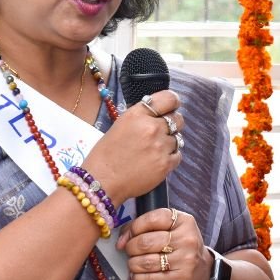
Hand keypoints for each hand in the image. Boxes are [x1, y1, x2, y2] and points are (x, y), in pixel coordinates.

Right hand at [81, 89, 184, 203]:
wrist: (102, 181)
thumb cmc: (106, 154)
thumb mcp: (121, 125)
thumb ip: (142, 117)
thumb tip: (159, 114)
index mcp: (138, 114)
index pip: (169, 98)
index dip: (173, 102)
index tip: (173, 107)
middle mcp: (151, 127)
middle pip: (178, 119)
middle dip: (172, 124)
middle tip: (162, 132)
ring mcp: (160, 146)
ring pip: (178, 139)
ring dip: (169, 143)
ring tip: (153, 150)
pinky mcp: (165, 164)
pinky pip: (178, 155)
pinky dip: (170, 158)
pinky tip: (156, 161)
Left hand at [116, 207, 211, 279]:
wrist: (201, 271)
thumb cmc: (180, 246)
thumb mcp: (170, 228)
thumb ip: (145, 226)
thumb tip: (121, 240)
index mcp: (184, 221)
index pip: (152, 219)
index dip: (134, 227)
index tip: (129, 235)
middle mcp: (187, 239)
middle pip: (145, 242)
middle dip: (131, 247)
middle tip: (130, 251)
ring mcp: (185, 260)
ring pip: (145, 262)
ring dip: (133, 264)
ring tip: (134, 263)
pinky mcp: (180, 279)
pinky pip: (149, 279)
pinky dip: (138, 278)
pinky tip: (139, 275)